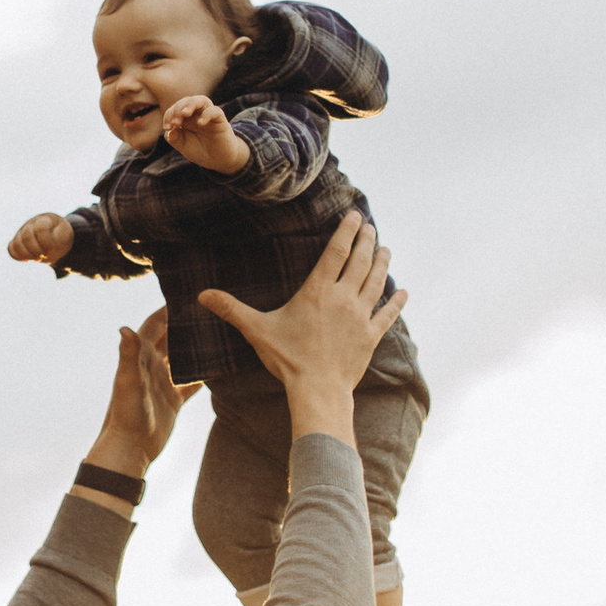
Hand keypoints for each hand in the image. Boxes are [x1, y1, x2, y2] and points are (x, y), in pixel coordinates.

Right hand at [10, 211, 74, 263]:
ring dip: (27, 255)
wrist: (57, 233)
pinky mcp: (18, 241)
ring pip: (17, 244)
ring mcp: (22, 232)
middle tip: (44, 256)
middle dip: (35, 251)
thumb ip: (56, 242)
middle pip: (26, 237)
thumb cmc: (61, 235)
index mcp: (45, 220)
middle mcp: (31, 224)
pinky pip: (11, 248)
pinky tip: (27, 260)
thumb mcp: (65, 236)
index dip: (45, 244)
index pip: (40, 230)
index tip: (51, 250)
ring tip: (37, 259)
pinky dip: (18, 256)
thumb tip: (42, 255)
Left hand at [85, 310, 199, 492]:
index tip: (184, 295)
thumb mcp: (128, 382)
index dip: (167, 309)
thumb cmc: (126, 414)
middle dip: (185, 324)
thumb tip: (124, 328)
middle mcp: (152, 366)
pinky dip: (203, 374)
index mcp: (140, 357)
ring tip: (216, 332)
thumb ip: (128, 355)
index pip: (154, 325)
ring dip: (195, 347)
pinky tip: (219, 366)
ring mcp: (163, 383)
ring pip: (182, 358)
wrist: (131, 447)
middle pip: (171, 338)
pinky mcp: (173, 399)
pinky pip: (191, 383)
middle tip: (207, 310)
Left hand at [162, 95, 249, 175]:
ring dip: (191, 104)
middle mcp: (197, 114)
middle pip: (186, 101)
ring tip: (185, 113)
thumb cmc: (200, 150)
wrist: (219, 160)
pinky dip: (207, 114)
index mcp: (186, 118)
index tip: (167, 127)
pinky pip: (215, 111)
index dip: (169, 115)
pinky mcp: (220, 121)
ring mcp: (209, 116)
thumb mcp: (184, 147)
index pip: (175, 109)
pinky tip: (200, 123)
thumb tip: (168, 132)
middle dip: (178, 109)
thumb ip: (175, 139)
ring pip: (201, 100)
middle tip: (175, 123)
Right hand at [197, 214, 404, 437]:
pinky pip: (388, 314)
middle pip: (360, 261)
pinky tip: (403, 292)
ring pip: (376, 282)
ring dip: (382, 263)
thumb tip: (202, 295)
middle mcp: (343, 298)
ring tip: (385, 248)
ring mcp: (360, 317)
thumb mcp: (257, 330)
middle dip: (367, 241)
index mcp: (317, 292)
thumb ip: (232, 310)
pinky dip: (397, 302)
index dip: (347, 231)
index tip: (355, 215)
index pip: (336, 252)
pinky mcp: (371, 336)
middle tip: (370, 227)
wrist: (318, 390)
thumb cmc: (287, 359)